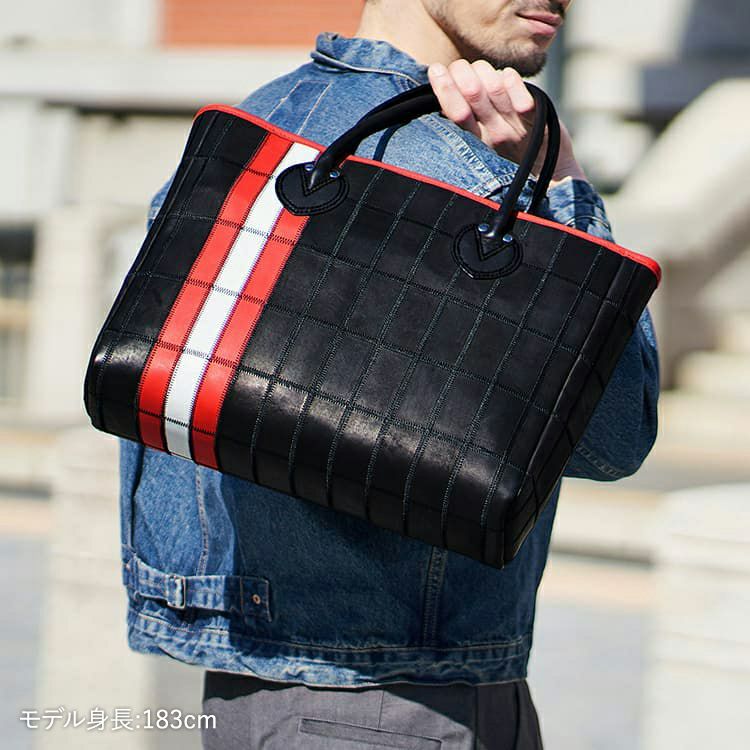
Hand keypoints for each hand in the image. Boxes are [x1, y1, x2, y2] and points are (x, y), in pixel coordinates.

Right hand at [427, 59, 587, 187]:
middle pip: (473, 94)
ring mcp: (516, 126)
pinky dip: (513, 81)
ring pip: (495, 88)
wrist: (551, 176)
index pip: (455, 113)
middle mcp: (494, 134)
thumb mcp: (483, 142)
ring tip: (481, 72)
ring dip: (485, 71)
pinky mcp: (539, 120)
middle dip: (461, 73)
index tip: (435, 70)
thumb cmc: (513, 155)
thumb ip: (467, 120)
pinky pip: (523, 97)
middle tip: (457, 69)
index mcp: (476, 142)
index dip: (444, 90)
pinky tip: (506, 75)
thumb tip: (442, 93)